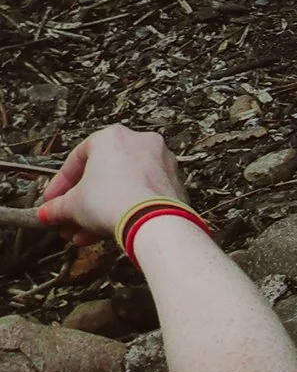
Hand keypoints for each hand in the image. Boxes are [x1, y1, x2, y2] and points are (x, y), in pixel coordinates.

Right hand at [39, 126, 188, 244]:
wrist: (154, 221)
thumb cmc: (113, 201)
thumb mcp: (72, 205)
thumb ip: (56, 207)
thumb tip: (48, 213)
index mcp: (113, 137)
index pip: (77, 159)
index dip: (60, 185)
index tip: (51, 202)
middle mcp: (141, 143)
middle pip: (102, 176)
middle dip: (81, 203)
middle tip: (67, 220)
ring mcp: (161, 163)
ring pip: (121, 188)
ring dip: (98, 212)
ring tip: (81, 234)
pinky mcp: (173, 183)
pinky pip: (140, 196)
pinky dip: (122, 211)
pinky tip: (103, 234)